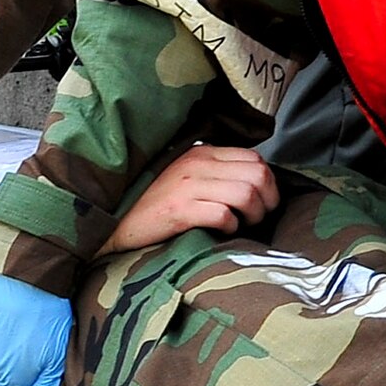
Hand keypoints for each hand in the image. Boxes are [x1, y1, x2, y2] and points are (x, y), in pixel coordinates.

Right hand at [100, 145, 279, 254]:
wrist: (116, 221)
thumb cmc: (156, 204)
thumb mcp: (187, 177)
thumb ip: (217, 173)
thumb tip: (257, 185)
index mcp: (202, 153)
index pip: (255, 158)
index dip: (269, 183)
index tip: (263, 202)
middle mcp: (197, 164)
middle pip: (258, 175)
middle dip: (267, 201)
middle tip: (257, 217)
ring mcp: (187, 186)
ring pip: (246, 194)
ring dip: (253, 215)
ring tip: (242, 225)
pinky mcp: (178, 210)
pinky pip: (223, 214)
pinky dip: (231, 227)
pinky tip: (221, 232)